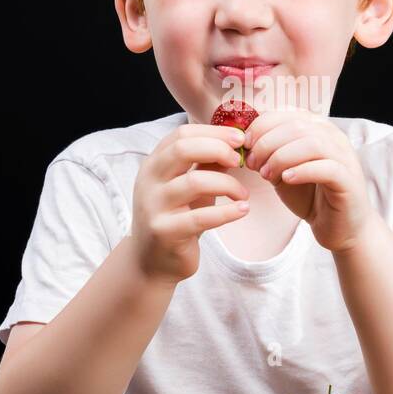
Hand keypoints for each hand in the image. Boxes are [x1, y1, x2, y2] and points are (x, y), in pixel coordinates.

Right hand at [130, 123, 250, 284]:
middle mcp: (149, 181)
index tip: (239, 139)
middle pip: (183, 149)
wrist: (152, 261)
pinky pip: (201, 217)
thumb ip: (205, 164)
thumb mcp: (190, 186)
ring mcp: (154, 206)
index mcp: (154, 164)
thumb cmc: (177, 217)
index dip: (213, 132)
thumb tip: (234, 142)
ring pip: (195, 182)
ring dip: (228, 184)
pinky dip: (227, 212)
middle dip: (218, 149)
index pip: (182, 134)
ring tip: (243, 195)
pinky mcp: (165, 232)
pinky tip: (242, 210)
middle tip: (240, 161)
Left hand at [242, 109, 377, 253]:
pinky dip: (302, 171)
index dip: (261, 126)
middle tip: (252, 164)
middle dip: (267, 143)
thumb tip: (243, 143)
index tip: (245, 145)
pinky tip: (286, 179)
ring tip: (266, 174)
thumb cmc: (310, 196)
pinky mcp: (349, 180)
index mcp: (318, 128)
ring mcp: (344, 157)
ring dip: (282, 157)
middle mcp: (334, 137)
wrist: (338, 227)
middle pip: (296, 126)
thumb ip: (268, 154)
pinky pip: (326, 168)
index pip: (287, 113)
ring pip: (312, 143)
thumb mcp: (283, 170)